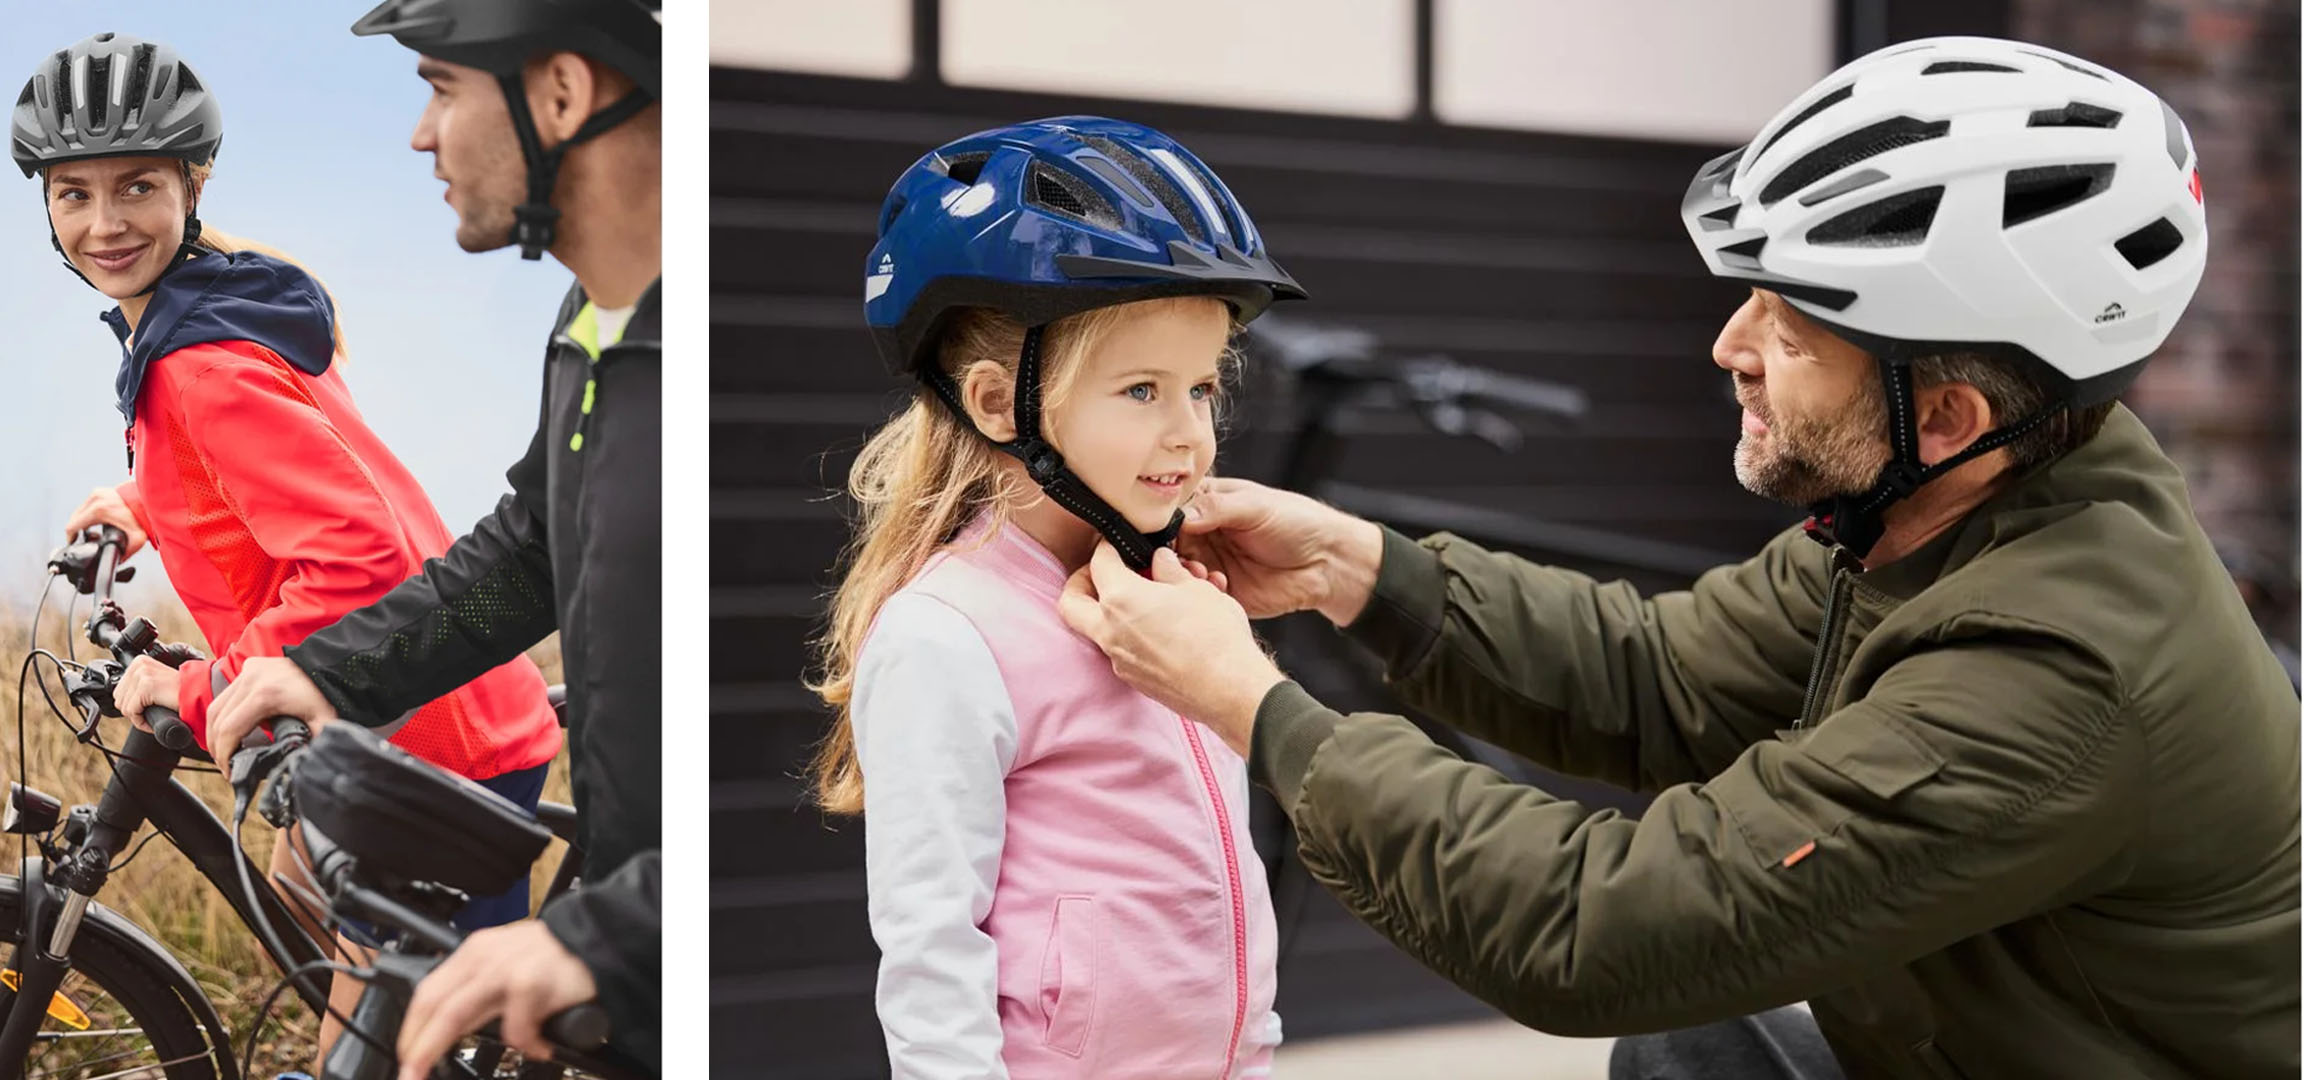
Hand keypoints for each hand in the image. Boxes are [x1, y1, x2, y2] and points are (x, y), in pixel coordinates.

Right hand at [63, 486, 145, 558]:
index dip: (71, 539)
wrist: (155, 500)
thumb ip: (125, 553)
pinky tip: (97, 523)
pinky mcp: (102, 491)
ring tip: (91, 533)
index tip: (75, 545)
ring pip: (80, 511)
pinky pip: (88, 505)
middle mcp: (96, 498)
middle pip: (74, 518)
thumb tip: (116, 562)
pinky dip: (89, 514)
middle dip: (77, 531)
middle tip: (85, 541)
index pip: (72, 526)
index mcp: (99, 509)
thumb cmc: (147, 517)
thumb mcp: (137, 539)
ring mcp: (98, 492)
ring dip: (82, 522)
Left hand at [110, 656, 177, 731]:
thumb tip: (120, 698)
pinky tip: (153, 722)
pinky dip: (141, 722)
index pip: (119, 690)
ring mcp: (142, 674)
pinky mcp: (146, 686)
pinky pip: (132, 712)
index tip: (146, 708)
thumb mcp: (154, 682)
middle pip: (119, 698)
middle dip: (133, 710)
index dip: (131, 704)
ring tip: (153, 716)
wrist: (198, 694)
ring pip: (124, 707)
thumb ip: (138, 684)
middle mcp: (139, 665)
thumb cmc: (179, 693)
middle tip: (150, 713)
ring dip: (138, 717)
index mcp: (139, 661)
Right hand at [207, 657, 338, 764]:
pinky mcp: (249, 667)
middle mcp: (251, 680)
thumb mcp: (323, 722)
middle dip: (216, 747)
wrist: (331, 666)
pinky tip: (230, 730)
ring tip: (224, 752)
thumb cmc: (327, 693)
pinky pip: (226, 694)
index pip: (229, 729)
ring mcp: (248, 671)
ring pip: (217, 706)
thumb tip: (305, 769)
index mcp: (265, 694)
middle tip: (225, 765)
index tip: (229, 772)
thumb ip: (314, 746)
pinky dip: (223, 714)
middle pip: (217, 719)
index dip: (224, 754)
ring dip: (215, 731)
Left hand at [397, 920, 598, 1078]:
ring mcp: (507, 969)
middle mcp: (486, 957)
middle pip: (434, 1005)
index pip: (429, 990)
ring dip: (436, 1048)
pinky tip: (540, 1046)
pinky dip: (525, 1045)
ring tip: (432, 1070)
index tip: (407, 1053)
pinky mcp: (531, 983)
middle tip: (409, 1072)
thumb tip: (449, 1027)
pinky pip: (515, 1029)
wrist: (600, 942)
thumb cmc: (556, 959)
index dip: (412, 1027)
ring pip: (456, 1016)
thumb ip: (480, 988)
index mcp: (476, 952)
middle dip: (416, 1044)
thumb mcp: (508, 961)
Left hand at [1059, 543, 1285, 756]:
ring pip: (1094, 628)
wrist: (1230, 690)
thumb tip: (1161, 560)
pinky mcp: (1133, 679)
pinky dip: (1127, 634)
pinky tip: (1156, 628)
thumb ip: (1170, 570)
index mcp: (1121, 599)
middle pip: (1070, 602)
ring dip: (1107, 611)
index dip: (1107, 547)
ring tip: (1140, 600)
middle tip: (1102, 573)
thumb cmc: (1216, 637)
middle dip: (1081, 582)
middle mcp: (1110, 631)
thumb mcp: (1197, 588)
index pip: (1099, 562)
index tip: (1116, 545)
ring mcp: (1119, 659)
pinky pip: (1118, 650)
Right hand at [1176, 477, 1381, 623]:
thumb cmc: (1298, 523)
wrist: (1327, 563)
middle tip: (1177, 554)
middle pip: (1168, 542)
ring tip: (1199, 572)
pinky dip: (1200, 591)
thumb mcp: (1256, 506)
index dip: (1163, 518)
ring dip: (1183, 572)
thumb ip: (1217, 508)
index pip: (1172, 508)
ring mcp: (1211, 562)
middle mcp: (1205, 533)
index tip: (1163, 527)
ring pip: (1178, 570)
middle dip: (1169, 550)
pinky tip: (1216, 584)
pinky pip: (1197, 594)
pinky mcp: (1221, 591)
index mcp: (1210, 504)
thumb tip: (1181, 515)